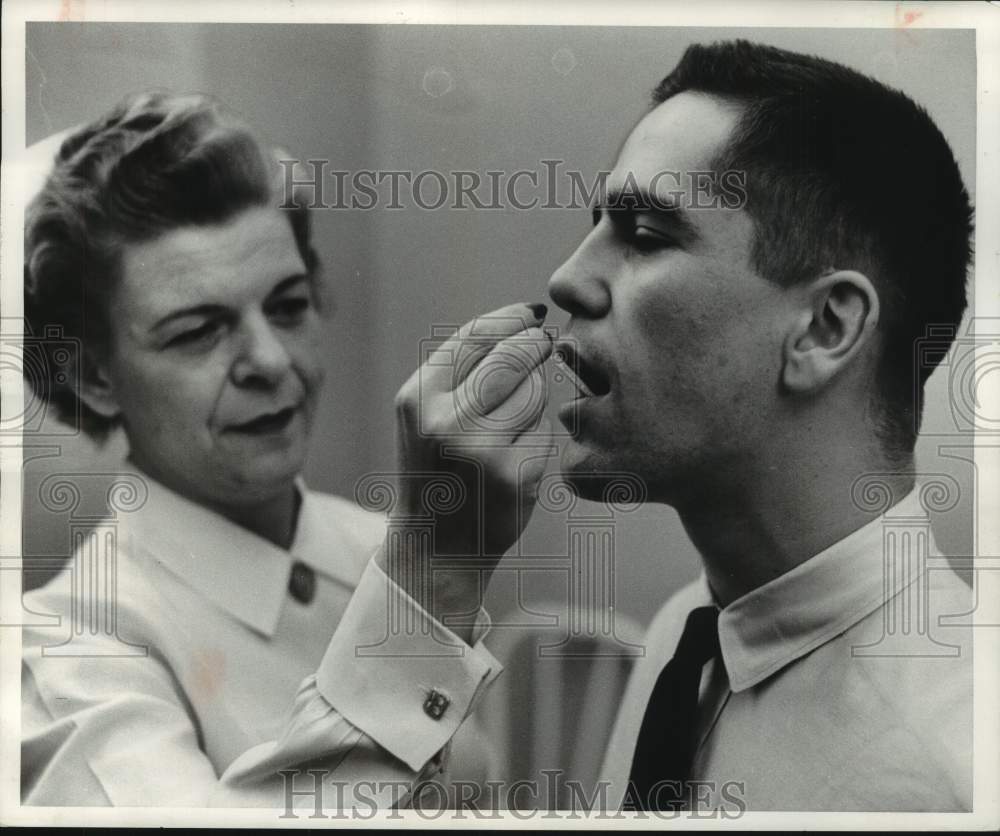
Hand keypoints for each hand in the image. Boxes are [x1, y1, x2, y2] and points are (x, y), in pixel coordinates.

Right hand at [380, 302, 555, 641]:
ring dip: (533, 400)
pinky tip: (515, 461)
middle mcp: (446, 421)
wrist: (437, 545)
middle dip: (535, 344)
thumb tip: (526, 322)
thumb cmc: (439, 468)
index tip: (532, 314)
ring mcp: (483, 450)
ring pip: (534, 392)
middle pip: (511, 357)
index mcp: (418, 398)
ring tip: (508, 428)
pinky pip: (545, 432)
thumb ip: (462, 371)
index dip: (510, 318)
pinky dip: (538, 439)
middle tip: (546, 342)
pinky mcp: (516, 476)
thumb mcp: (428, 414)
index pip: (474, 337)